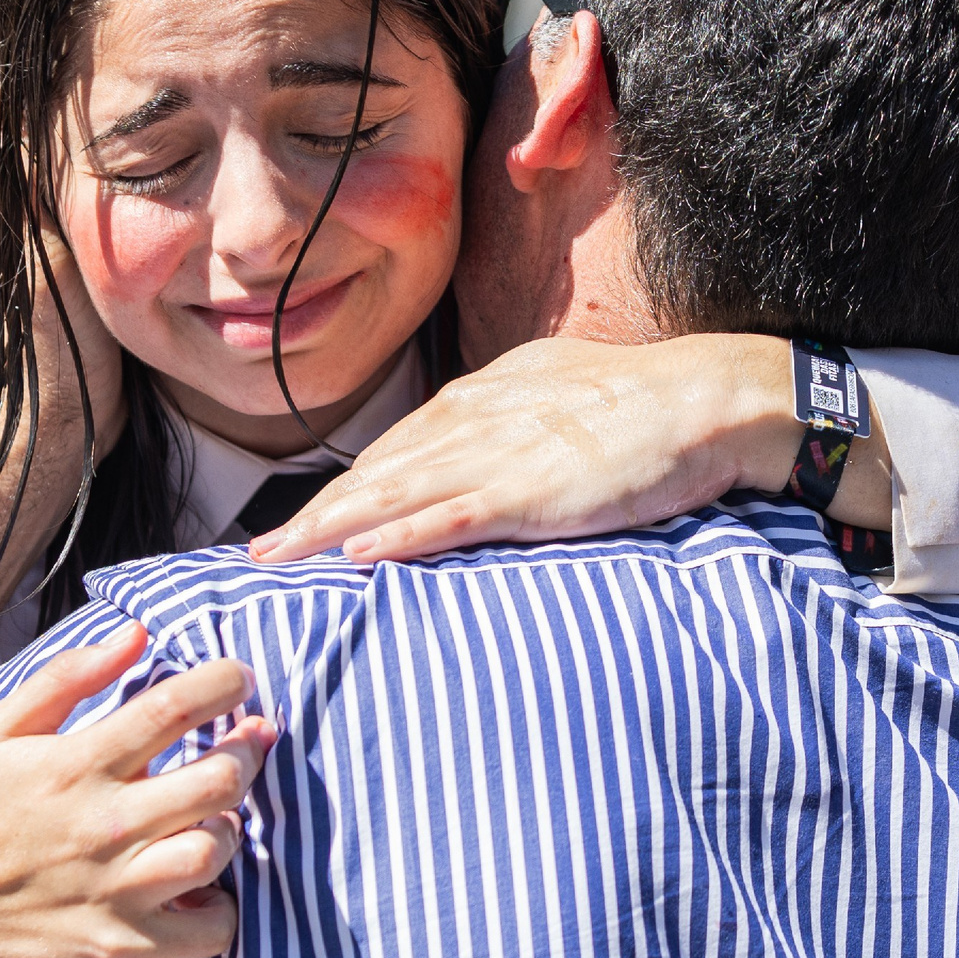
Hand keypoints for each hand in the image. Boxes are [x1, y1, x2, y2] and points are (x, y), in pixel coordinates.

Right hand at [0, 623, 274, 957]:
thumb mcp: (1, 729)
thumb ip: (69, 675)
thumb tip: (136, 632)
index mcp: (78, 763)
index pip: (175, 706)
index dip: (225, 682)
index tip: (239, 679)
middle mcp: (105, 823)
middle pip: (220, 778)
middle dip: (247, 752)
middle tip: (244, 744)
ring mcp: (116, 889)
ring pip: (218, 848)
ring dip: (228, 829)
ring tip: (209, 820)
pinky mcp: (121, 945)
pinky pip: (210, 930)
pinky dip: (219, 911)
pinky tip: (197, 890)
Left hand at [248, 333, 794, 564]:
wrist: (702, 398)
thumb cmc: (640, 403)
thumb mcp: (551, 397)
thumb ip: (504, 424)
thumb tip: (469, 452)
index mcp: (476, 400)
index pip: (390, 453)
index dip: (339, 491)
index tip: (298, 523)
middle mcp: (470, 423)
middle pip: (372, 477)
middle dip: (309, 517)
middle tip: (256, 554)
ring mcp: (496, 457)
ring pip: (391, 497)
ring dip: (326, 531)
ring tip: (276, 560)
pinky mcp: (528, 492)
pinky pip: (449, 518)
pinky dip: (398, 537)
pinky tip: (356, 556)